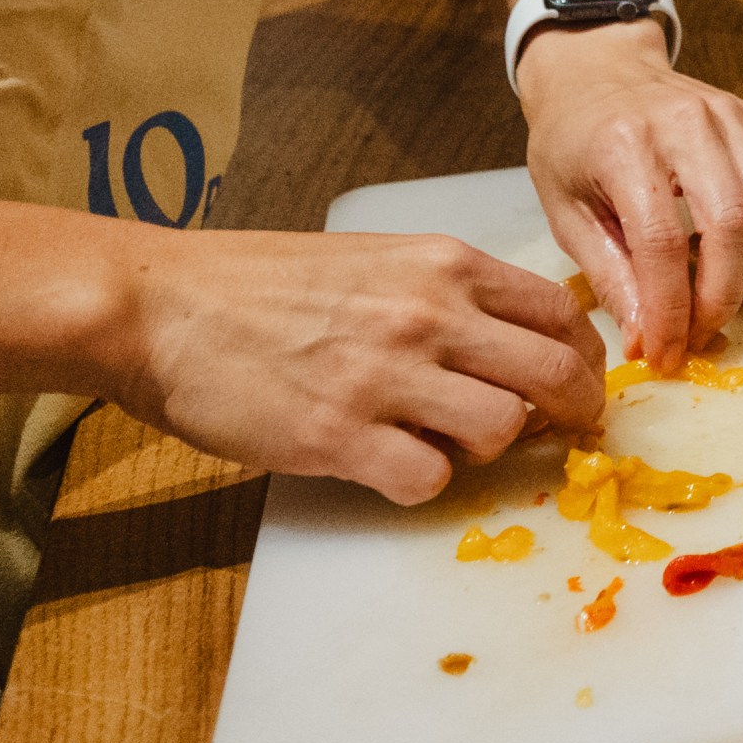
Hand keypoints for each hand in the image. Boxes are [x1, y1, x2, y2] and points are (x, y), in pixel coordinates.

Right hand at [94, 226, 605, 504]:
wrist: (161, 305)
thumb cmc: (262, 284)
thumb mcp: (377, 260)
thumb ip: (449, 295)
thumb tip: (515, 345)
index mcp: (445, 264)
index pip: (561, 313)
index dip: (581, 357)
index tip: (574, 383)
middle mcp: (430, 314)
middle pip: (557, 374)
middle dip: (570, 413)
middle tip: (558, 434)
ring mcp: (387, 377)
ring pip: (503, 430)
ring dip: (487, 449)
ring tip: (444, 441)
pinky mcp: (340, 437)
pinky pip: (428, 479)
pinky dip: (421, 482)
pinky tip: (389, 463)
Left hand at [516, 20, 742, 364]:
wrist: (597, 71)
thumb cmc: (571, 145)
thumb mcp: (566, 213)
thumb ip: (609, 274)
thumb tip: (647, 336)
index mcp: (623, 145)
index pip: (662, 243)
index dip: (669, 310)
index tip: (664, 352)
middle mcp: (684, 123)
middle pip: (731, 224)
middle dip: (720, 296)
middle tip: (697, 333)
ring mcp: (728, 114)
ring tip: (706, 282)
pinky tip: (729, 241)